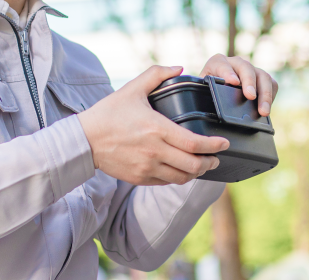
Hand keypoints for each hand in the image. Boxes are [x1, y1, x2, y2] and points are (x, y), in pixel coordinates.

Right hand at [78, 65, 229, 185]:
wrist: (85, 140)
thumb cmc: (107, 114)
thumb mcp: (132, 89)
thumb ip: (157, 74)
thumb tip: (179, 67)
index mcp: (157, 129)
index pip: (195, 143)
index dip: (215, 145)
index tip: (224, 143)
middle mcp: (154, 151)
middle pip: (194, 165)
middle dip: (210, 162)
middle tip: (216, 157)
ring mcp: (146, 167)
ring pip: (182, 177)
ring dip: (196, 173)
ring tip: (201, 166)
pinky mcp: (139, 177)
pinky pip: (166, 182)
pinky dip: (177, 177)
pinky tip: (180, 170)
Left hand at [200, 54, 278, 116]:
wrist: (214, 91)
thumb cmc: (205, 91)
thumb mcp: (201, 90)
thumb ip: (203, 91)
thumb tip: (207, 101)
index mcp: (217, 63)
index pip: (222, 65)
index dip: (228, 72)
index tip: (233, 82)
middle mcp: (235, 62)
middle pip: (246, 68)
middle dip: (249, 83)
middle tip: (251, 97)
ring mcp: (250, 69)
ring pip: (262, 76)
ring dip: (264, 94)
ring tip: (263, 111)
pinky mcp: (261, 77)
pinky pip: (271, 83)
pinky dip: (271, 95)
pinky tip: (267, 107)